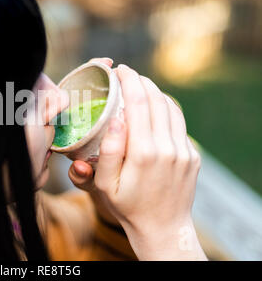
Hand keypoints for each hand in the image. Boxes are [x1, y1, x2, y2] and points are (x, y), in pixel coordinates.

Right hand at [68, 61, 206, 259]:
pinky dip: (166, 109)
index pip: (138, 102)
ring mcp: (184, 151)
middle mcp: (168, 148)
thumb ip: (109, 151)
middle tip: (127, 73)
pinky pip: (179, 123)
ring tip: (140, 86)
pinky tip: (154, 109)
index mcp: (143, 153)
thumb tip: (116, 119)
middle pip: (156, 99)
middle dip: (141, 80)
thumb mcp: (105, 185)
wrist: (162, 227)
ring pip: (171, 107)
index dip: (128, 80)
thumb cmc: (128, 206)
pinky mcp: (192, 155)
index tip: (119, 69)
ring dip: (155, 91)